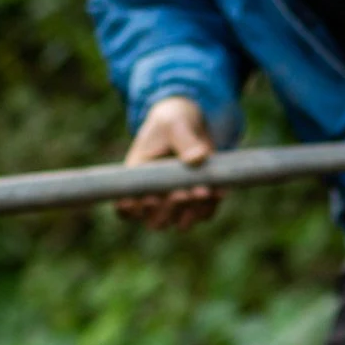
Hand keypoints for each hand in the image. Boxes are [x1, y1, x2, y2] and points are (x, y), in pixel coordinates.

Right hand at [116, 96, 221, 230]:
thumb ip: (184, 140)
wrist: (193, 123)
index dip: (132, 210)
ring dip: (190, 213)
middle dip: (168, 211)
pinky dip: (211, 205)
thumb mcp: (175, 123)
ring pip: (180, 223)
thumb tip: (197, 158)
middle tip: (182, 193)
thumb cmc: (172, 121)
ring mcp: (177, 202)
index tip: (149, 197)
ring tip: (202, 191)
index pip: (126, 207)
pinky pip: (204, 214)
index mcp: (138, 179)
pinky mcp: (199, 202)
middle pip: (155, 221)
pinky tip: (219, 190)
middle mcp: (155, 197)